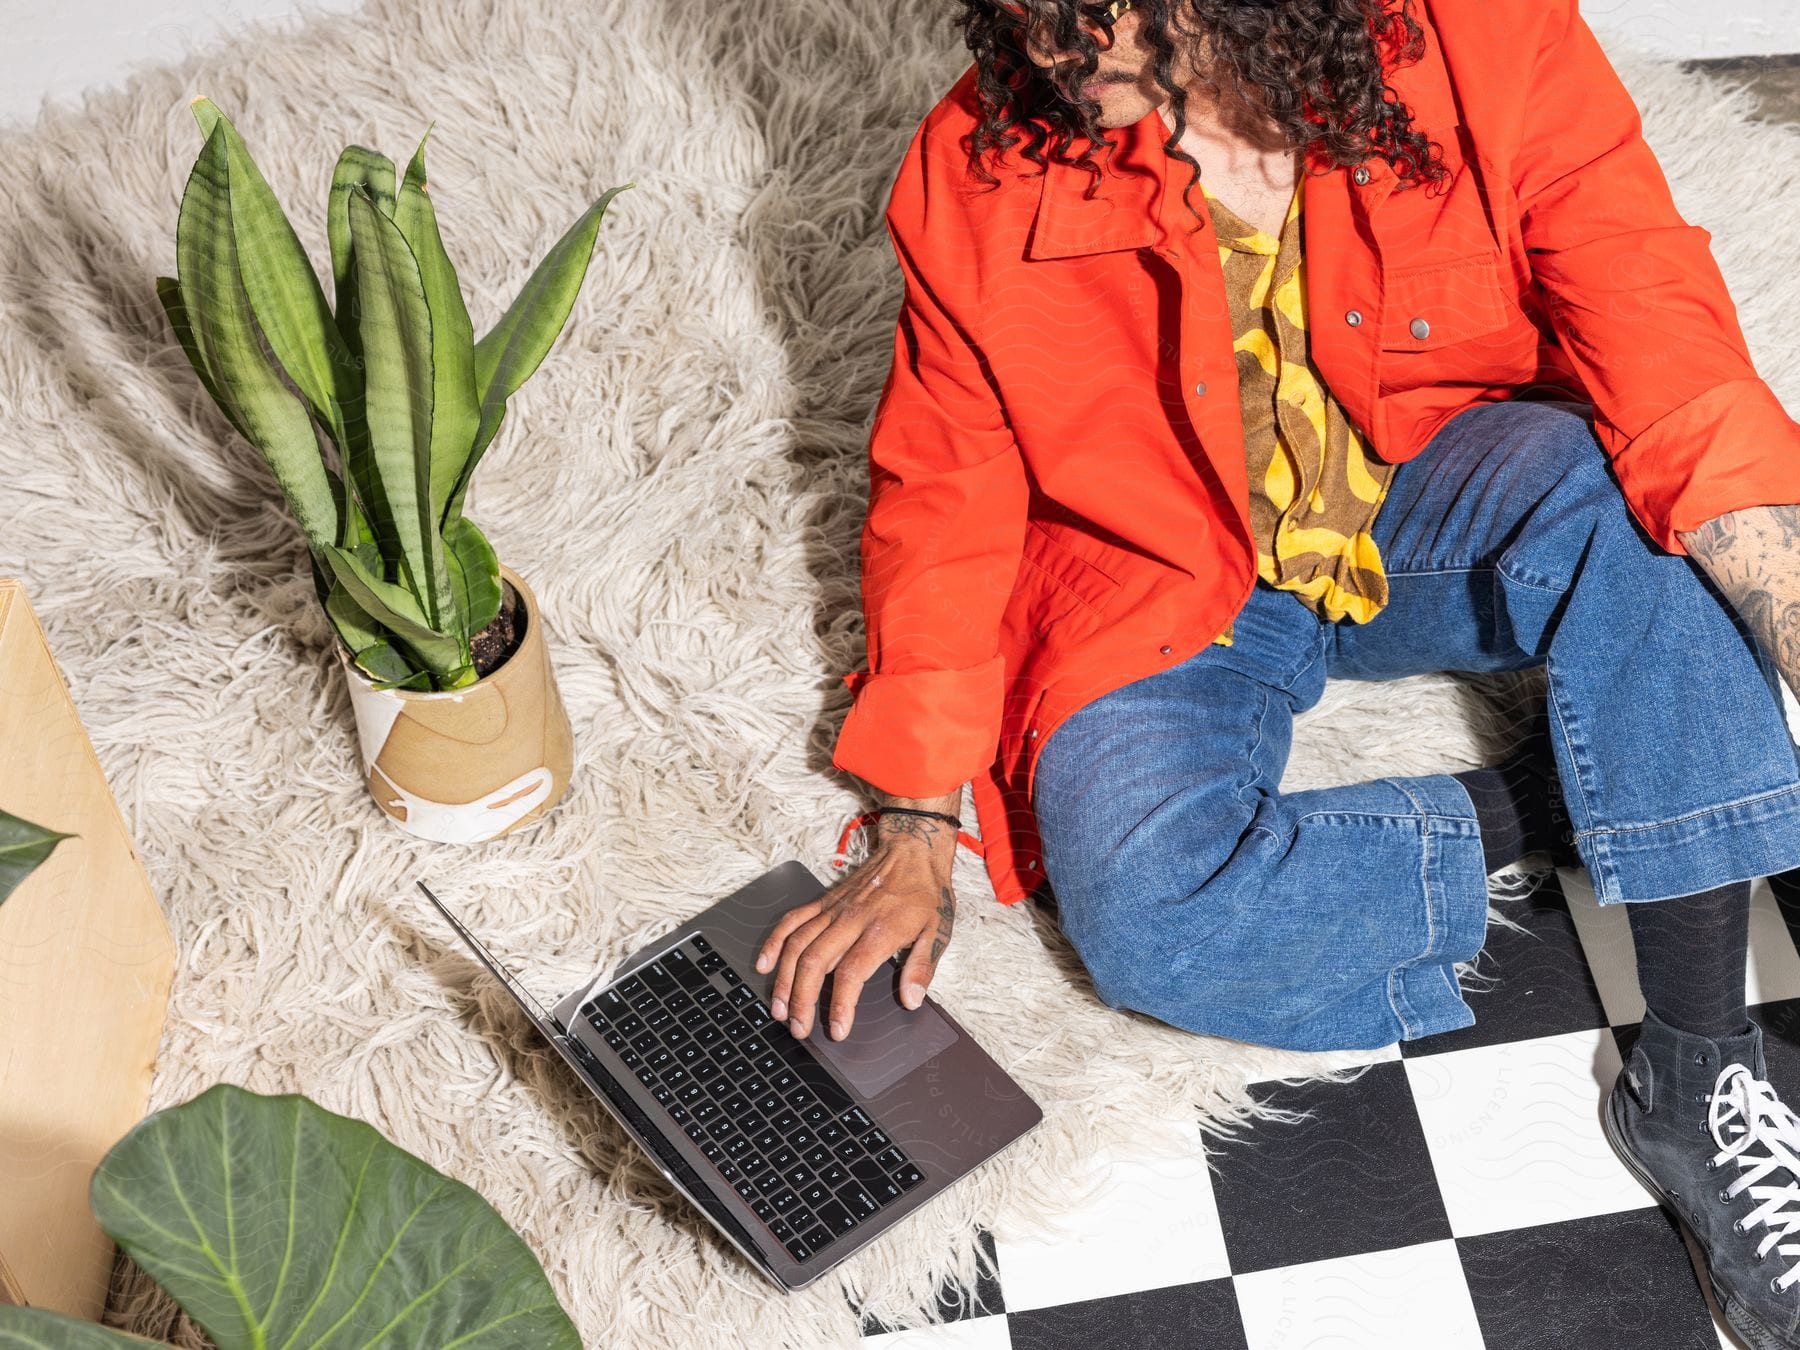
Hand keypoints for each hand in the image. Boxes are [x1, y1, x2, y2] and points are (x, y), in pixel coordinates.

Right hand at [752, 832, 956, 1041]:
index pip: (851, 974)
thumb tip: (911, 1000)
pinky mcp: (823, 901)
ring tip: (778, 1008)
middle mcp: (850, 920)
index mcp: (879, 931)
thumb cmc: (925, 892)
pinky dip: (775, 942)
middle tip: (799, 1028)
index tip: (836, 1030)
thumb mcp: (938, 930)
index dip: (840, 1005)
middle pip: (814, 962)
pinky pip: (791, 920)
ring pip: (797, 945)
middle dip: (802, 1000)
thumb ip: (922, 967)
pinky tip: (765, 965)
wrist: (912, 850)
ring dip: (784, 979)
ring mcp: (832, 909)